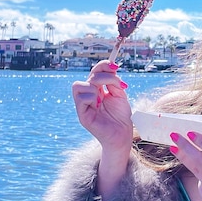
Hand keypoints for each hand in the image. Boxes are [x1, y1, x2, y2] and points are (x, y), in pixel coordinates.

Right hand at [72, 61, 131, 197]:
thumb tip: (112, 67)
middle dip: (104, 77)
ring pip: (78, 85)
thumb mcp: (120, 94)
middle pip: (89, 76)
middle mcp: (88, 96)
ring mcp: (83, 106)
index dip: (103, 65)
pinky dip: (91, 97)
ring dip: (95, 87)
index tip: (116, 66)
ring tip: (104, 98)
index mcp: (96, 90)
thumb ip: (114, 81)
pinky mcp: (82, 115)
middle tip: (118, 86)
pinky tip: (99, 104)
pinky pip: (80, 99)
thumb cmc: (121, 116)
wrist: (123, 134)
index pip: (95, 72)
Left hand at [169, 131, 201, 200]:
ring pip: (195, 169)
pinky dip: (191, 168)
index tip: (191, 132)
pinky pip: (197, 179)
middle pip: (200, 161)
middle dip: (186, 147)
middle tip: (174, 135)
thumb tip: (201, 141)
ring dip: (182, 156)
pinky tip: (184, 159)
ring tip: (173, 146)